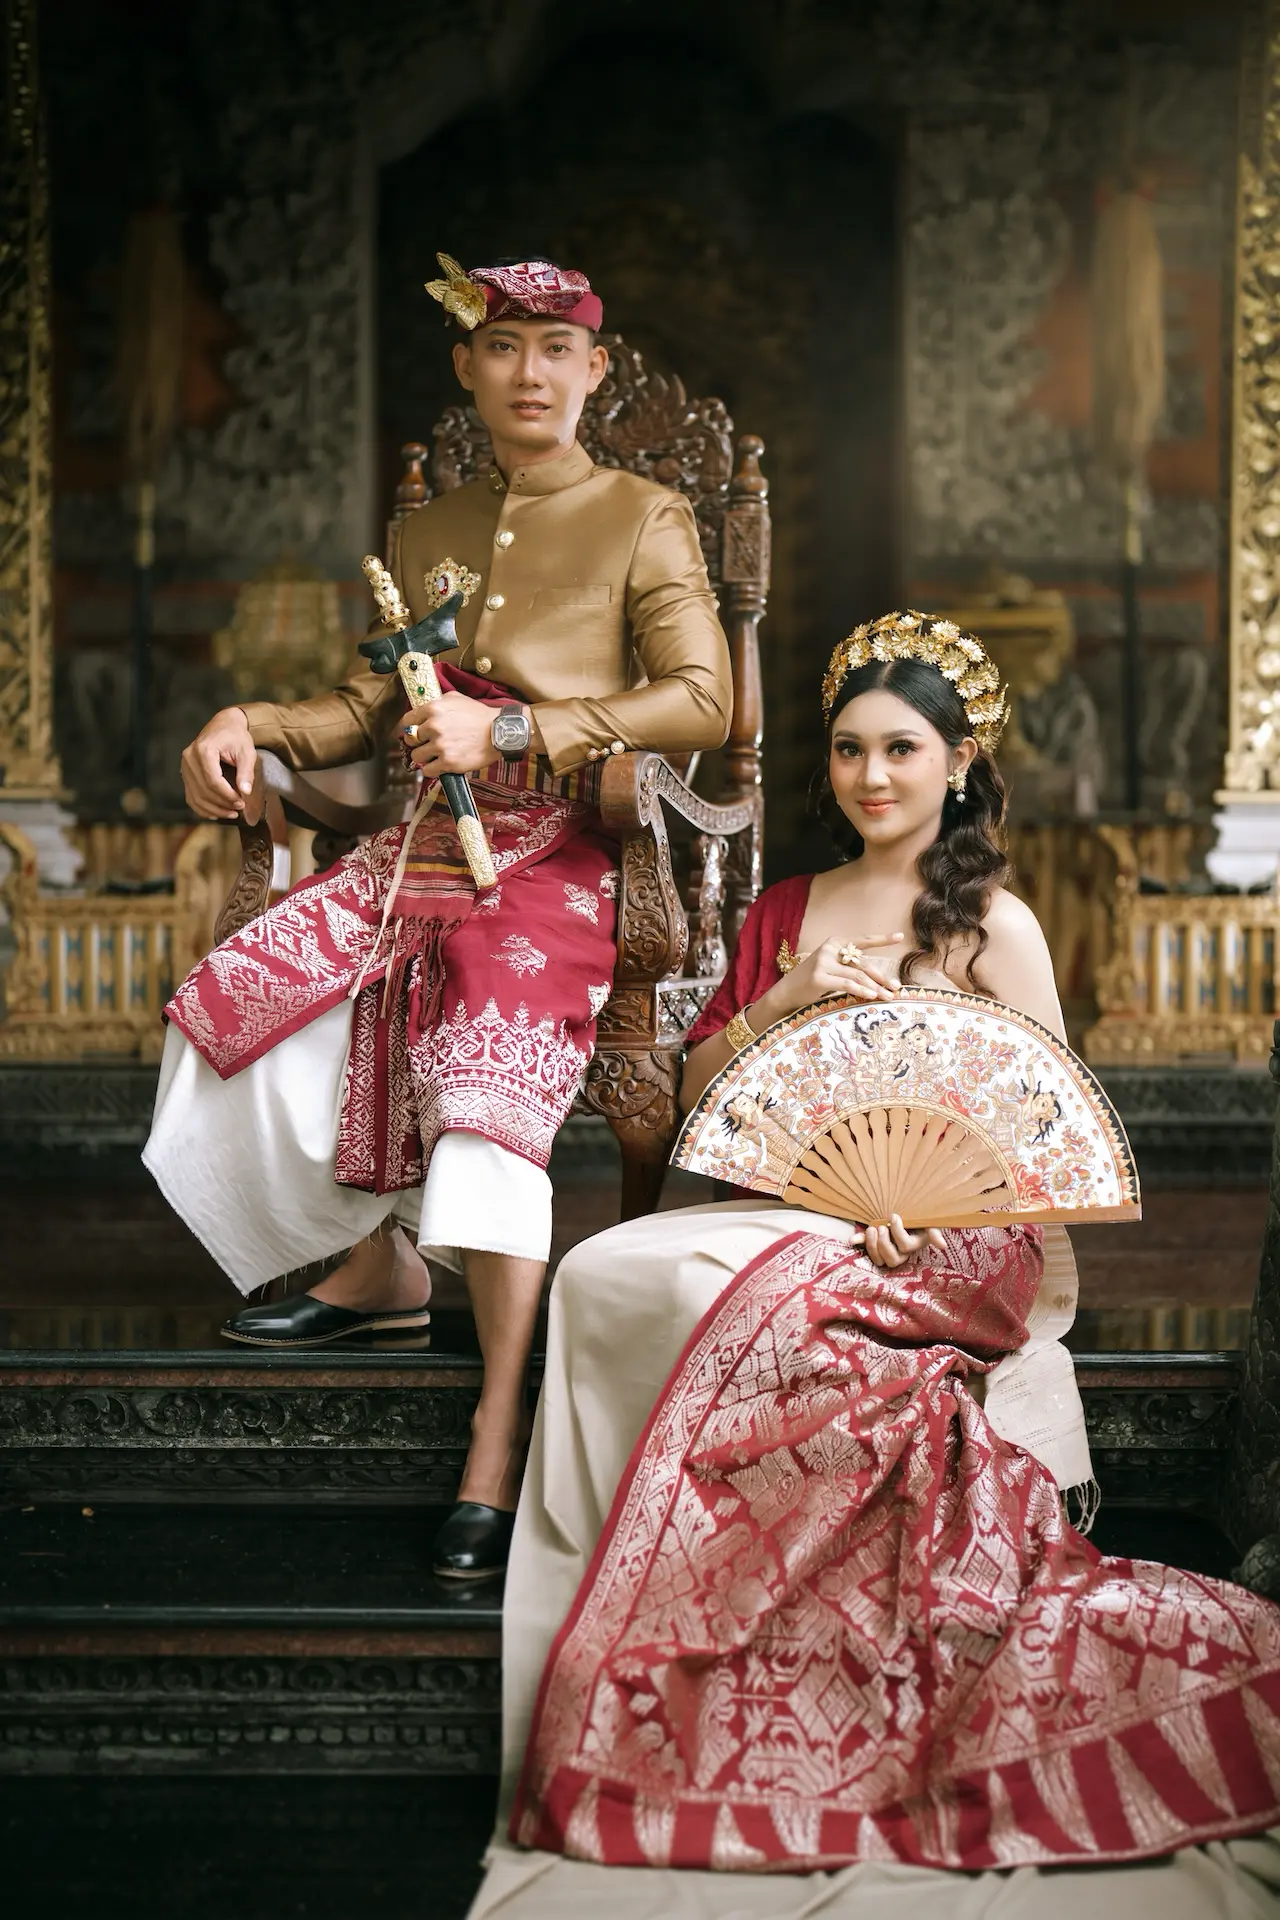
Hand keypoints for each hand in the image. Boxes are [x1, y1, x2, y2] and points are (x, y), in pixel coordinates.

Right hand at [180, 707, 256, 820]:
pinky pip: (190, 796)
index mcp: (204, 750)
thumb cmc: (236, 737)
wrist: (224, 725)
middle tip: (239, 809)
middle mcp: (189, 758)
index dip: (227, 795)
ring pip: (195, 796)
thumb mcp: (247, 751)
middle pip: (203, 790)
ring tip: (231, 814)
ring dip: (213, 809)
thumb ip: (246, 771)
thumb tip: (245, 792)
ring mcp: (185, 766)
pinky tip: (216, 813)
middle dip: (222, 804)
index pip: (213, 780)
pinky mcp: (185, 773)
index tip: (241, 802)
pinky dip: (202, 808)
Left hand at [403, 691, 497, 775]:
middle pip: (411, 739)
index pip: (407, 720)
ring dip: (424, 757)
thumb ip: (437, 702)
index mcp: (433, 708)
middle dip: (418, 742)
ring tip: (435, 755)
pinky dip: (431, 769)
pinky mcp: (448, 763)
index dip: (409, 728)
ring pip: (417, 756)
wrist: (499, 732)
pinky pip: (427, 771)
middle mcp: (433, 726)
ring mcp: (440, 746)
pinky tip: (439, 765)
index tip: (412, 733)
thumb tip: (423, 709)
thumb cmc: (479, 715)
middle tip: (427, 744)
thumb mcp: (456, 698)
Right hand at [767, 932, 904, 1019]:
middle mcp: (829, 949)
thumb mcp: (831, 969)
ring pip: (857, 975)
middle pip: (862, 963)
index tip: (900, 937)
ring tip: (887, 997)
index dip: (882, 939)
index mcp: (834, 942)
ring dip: (874, 988)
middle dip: (881, 977)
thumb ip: (850, 968)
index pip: (862, 941)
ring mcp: (823, 962)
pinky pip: (846, 984)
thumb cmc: (812, 982)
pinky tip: (871, 996)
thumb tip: (878, 979)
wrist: (786, 992)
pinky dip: (861, 990)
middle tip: (895, 987)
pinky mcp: (819, 977)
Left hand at [860, 1214, 944, 1268]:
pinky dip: (859, 1244)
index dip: (898, 1233)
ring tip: (872, 1229)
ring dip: (872, 1245)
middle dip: (884, 1243)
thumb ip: (934, 1231)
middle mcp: (901, 1252)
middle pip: (892, 1259)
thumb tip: (942, 1245)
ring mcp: (888, 1251)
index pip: (906, 1246)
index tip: (893, 1215)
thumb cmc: (919, 1216)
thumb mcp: (928, 1220)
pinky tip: (853, 1239)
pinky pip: (866, 1251)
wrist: (907, 1210)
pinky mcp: (876, 1246)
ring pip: (880, 1261)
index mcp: (914, 1244)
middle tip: (881, 1227)